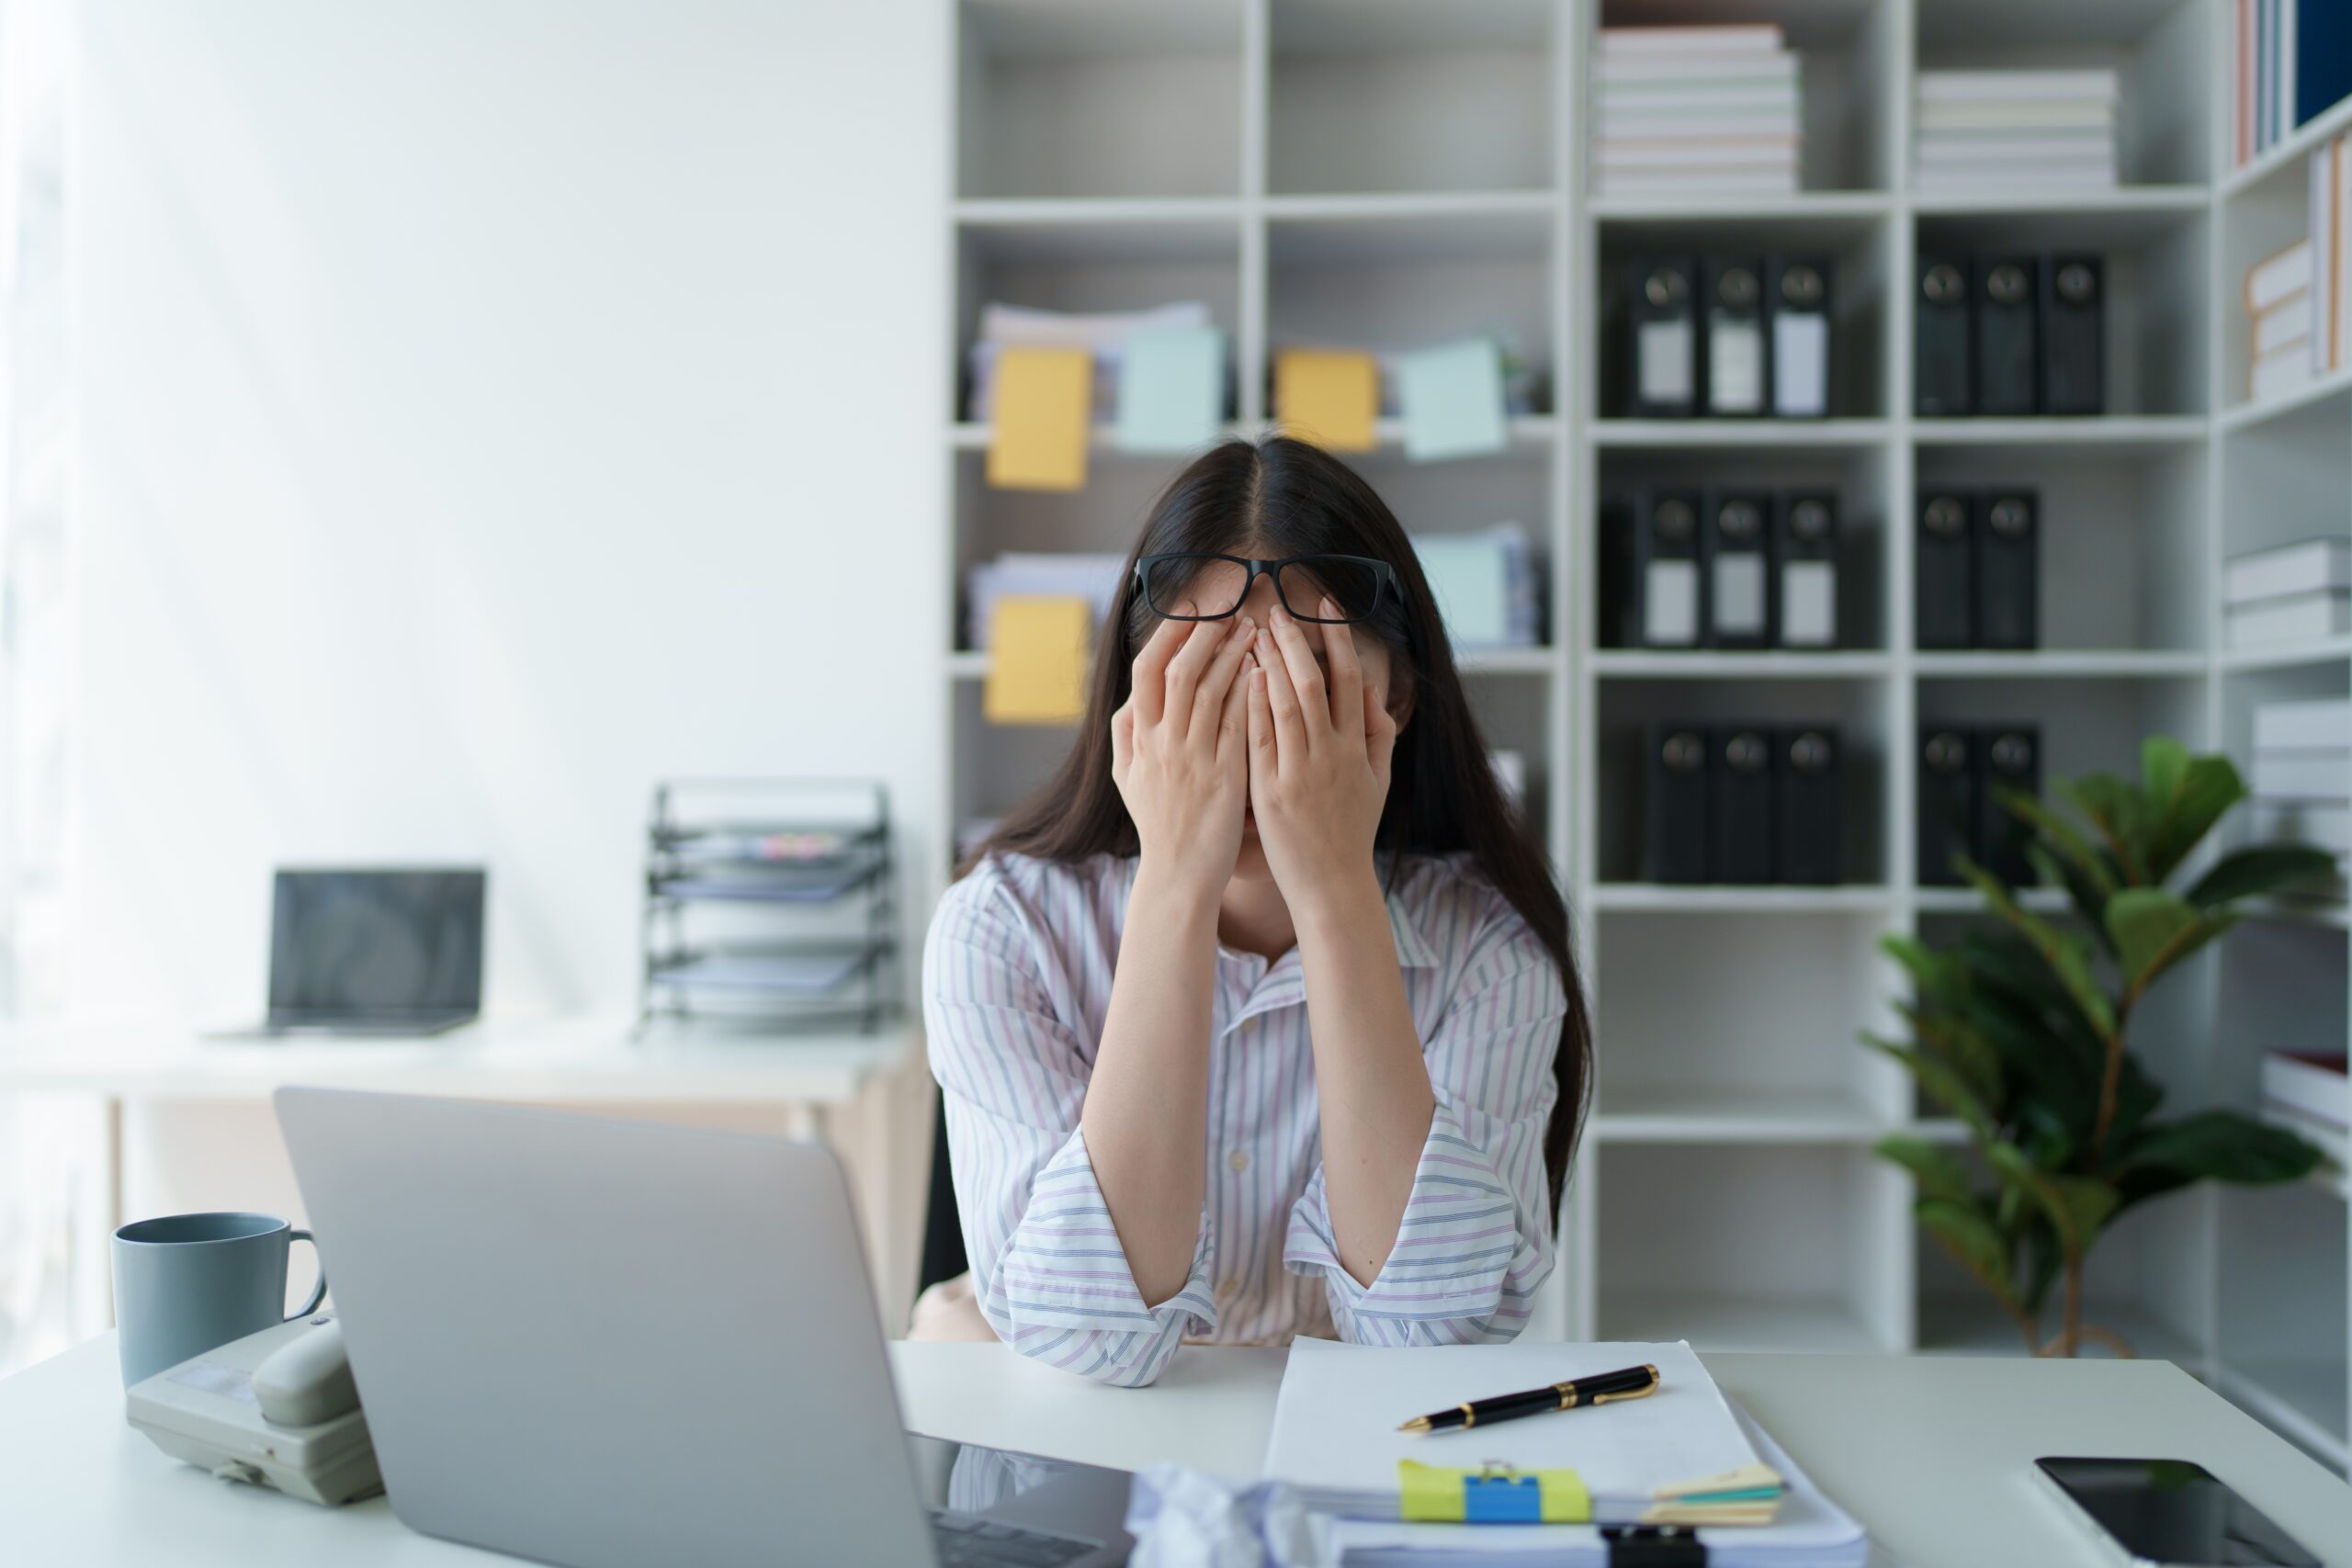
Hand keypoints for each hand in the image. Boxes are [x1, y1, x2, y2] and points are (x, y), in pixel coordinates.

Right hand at [1111, 609, 1255, 900]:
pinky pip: (1238, 723)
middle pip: (1180, 672)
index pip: (1146, 671)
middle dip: (1205, 634)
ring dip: (1233, 655)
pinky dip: (1249, 692)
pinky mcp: (1225, 776)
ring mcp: (1194, 760)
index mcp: (1138, 739)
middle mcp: (1163, 744)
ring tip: (1253, 630)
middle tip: (1228, 609)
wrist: (1179, 874)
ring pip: (1212, 692)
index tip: (1190, 609)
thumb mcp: (1125, 777)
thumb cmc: (1158, 823)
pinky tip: (1264, 671)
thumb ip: (1125, 733)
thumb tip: (1130, 696)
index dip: (1168, 634)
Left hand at [1246, 601, 1396, 914]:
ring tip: (1255, 632)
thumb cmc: (1352, 833)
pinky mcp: (1271, 792)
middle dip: (1296, 641)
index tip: (1323, 606)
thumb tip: (1373, 691)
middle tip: (1278, 609)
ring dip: (1271, 663)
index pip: (1350, 679)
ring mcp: (1301, 772)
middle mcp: (1332, 754)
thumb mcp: (1379, 782)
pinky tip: (1242, 677)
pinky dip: (1253, 704)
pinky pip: (1260, 739)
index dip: (1337, 638)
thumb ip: (1379, 735)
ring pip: (1287, 704)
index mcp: (1358, 748)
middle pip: (1316, 683)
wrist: (1333, 885)